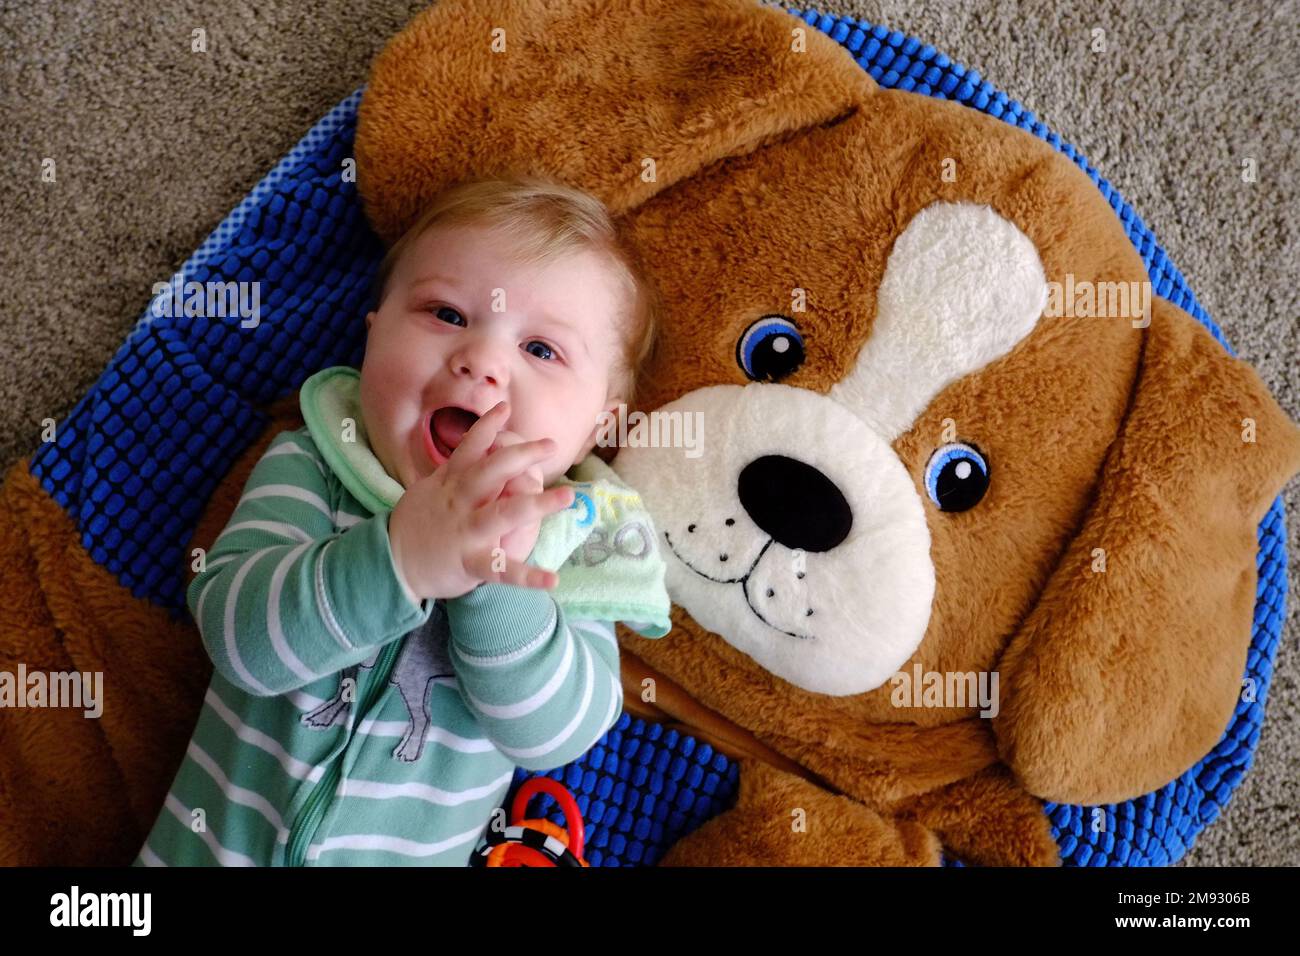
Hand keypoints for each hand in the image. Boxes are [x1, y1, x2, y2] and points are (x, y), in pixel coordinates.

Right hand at [387, 401, 574, 599]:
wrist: (391, 562)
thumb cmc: (417, 524)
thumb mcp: (429, 489)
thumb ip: (454, 470)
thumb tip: (477, 446)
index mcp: (450, 484)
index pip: (470, 448)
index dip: (488, 427)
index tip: (505, 407)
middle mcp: (460, 502)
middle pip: (492, 471)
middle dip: (522, 455)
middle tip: (551, 444)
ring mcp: (466, 531)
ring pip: (504, 513)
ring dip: (537, 504)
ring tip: (567, 496)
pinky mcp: (470, 562)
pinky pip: (501, 570)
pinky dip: (527, 577)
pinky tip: (552, 580)